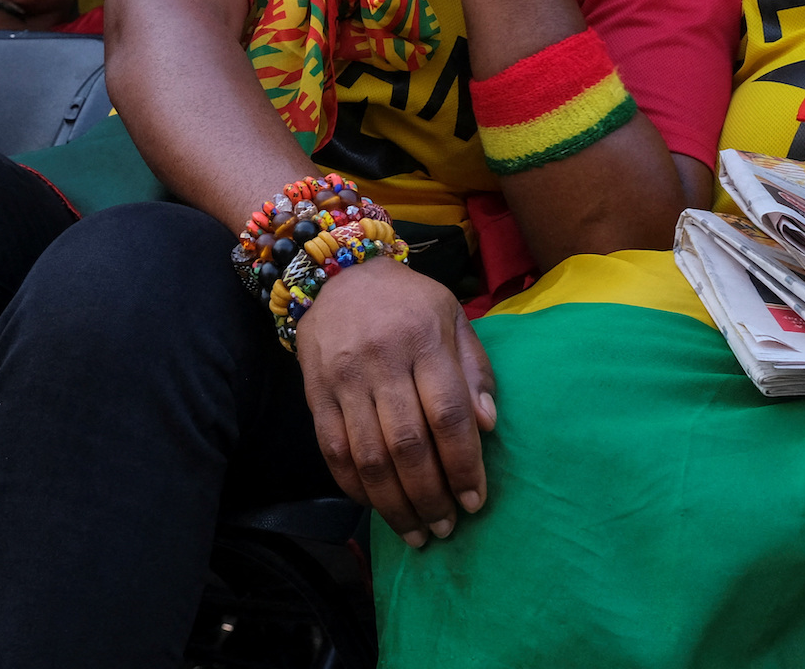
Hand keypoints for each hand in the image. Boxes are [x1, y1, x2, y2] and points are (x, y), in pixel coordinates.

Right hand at [294, 257, 497, 547]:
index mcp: (425, 338)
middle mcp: (382, 360)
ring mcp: (343, 378)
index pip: (448, 413)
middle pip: (407, 443)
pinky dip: (355, 486)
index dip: (464, 464)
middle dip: (430, 496)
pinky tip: (376, 505)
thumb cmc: (408, 301)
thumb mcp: (453, 316)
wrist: (338, 274)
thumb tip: (489, 426)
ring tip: (415, 531)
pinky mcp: (314, 392)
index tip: (475, 501)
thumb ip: (474, 369)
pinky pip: (332, 450)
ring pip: (369, 456)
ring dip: (394, 504)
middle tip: (445, 528)